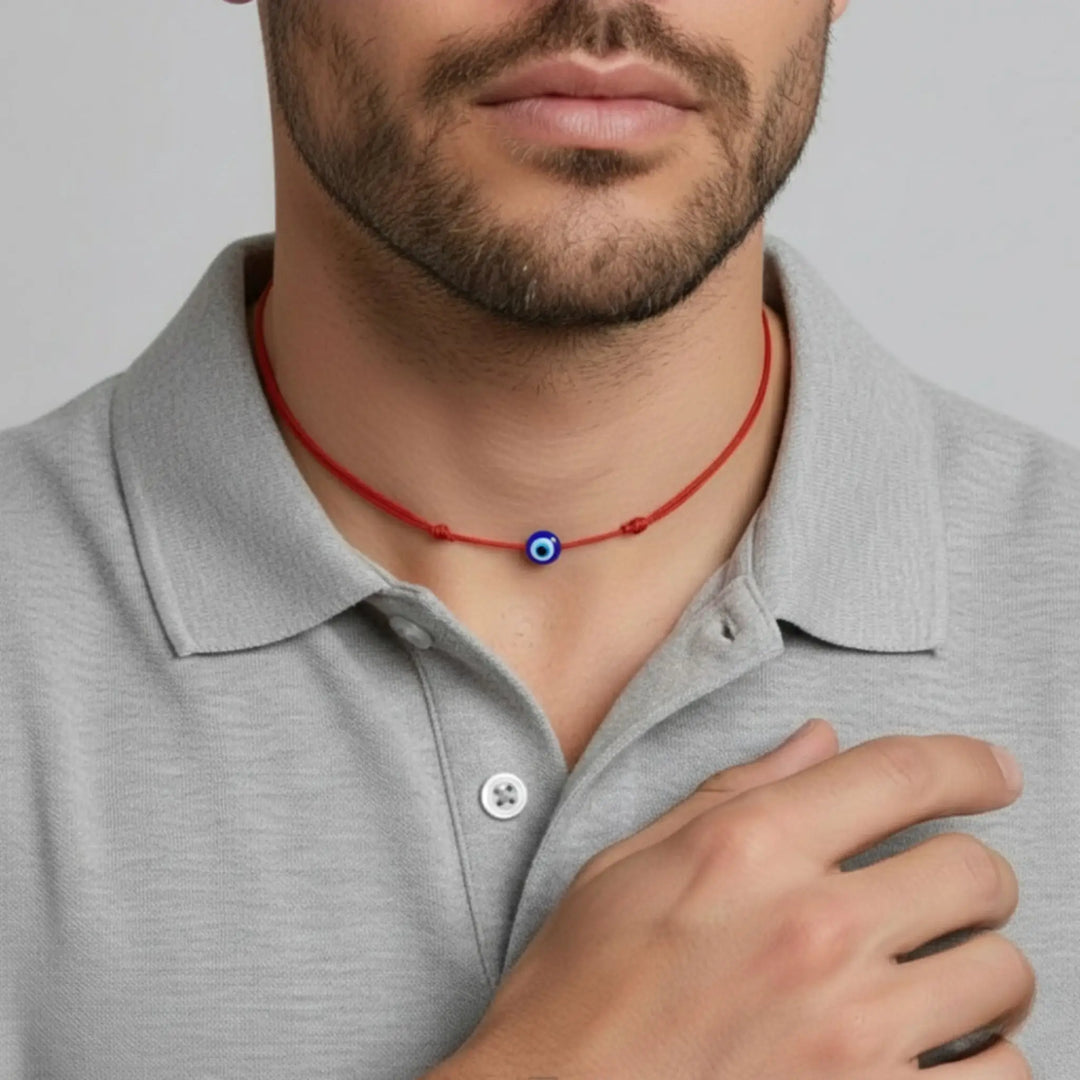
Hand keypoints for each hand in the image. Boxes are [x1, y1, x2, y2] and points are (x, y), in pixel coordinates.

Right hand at [447, 721, 1033, 1078]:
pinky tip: (941, 1050)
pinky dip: (986, 1060)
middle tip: (953, 892)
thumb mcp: (630, 866)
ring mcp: (851, 1032)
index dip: (967, 762)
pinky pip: (1002, 1079)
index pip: (901, 775)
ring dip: (983, 969)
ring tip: (945, 977)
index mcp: (749, 850)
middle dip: (976, 875)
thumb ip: (734, 793)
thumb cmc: (580, 994)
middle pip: (974, 872)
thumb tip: (817, 742)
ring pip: (1002, 975)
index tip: (993, 772)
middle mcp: (812, 930)